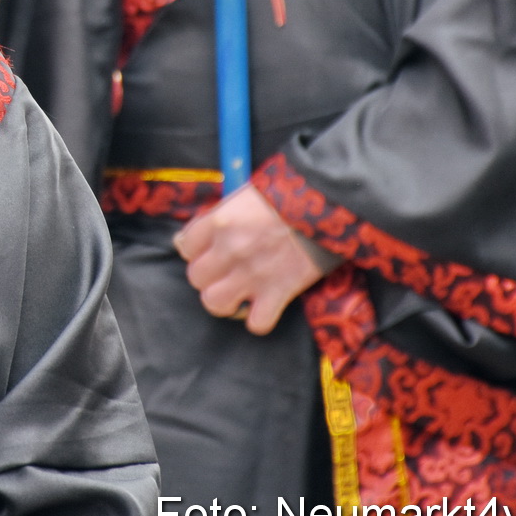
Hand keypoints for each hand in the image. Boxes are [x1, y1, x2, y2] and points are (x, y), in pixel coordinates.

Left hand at [173, 184, 339, 334]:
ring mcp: (252, 274)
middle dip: (208, 275)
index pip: (184, 245)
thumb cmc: (288, 193)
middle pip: (196, 277)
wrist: (331, 202)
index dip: (195, 250)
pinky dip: (258, 319)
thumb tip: (203, 231)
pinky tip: (263, 307)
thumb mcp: (246, 193)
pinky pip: (256, 323)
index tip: (206, 250)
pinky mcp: (279, 292)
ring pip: (214, 303)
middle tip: (224, 270)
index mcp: (219, 221)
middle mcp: (230, 249)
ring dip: (224, 300)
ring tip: (237, 293)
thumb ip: (223, 213)